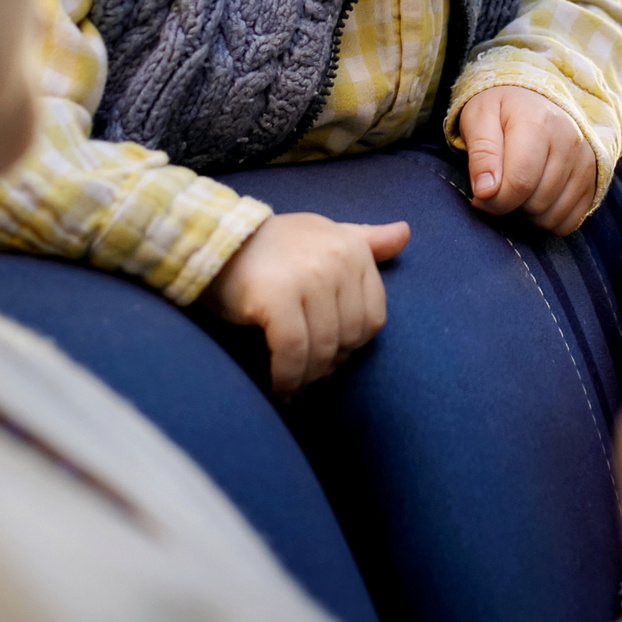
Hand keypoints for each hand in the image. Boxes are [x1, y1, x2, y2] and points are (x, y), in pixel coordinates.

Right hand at [208, 212, 409, 396]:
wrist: (216, 240)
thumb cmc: (274, 244)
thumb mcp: (324, 234)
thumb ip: (366, 240)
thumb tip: (405, 233)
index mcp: (352, 248)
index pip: (372, 319)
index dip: (352, 345)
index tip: (330, 355)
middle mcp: (336, 259)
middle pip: (348, 338)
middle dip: (328, 365)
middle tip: (307, 374)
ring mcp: (308, 277)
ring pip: (322, 349)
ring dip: (307, 377)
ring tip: (293, 385)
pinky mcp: (277, 298)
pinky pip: (293, 353)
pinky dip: (287, 378)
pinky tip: (280, 389)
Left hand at [456, 85, 593, 233]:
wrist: (536, 100)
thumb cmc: (502, 111)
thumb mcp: (478, 118)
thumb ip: (480, 154)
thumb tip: (485, 192)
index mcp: (539, 123)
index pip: (519, 183)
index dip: (493, 200)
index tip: (480, 194)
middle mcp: (570, 143)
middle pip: (536, 203)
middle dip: (510, 204)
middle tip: (499, 185)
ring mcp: (586, 163)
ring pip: (552, 216)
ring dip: (527, 213)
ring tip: (517, 188)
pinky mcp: (592, 181)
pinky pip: (569, 222)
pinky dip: (547, 220)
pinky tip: (534, 198)